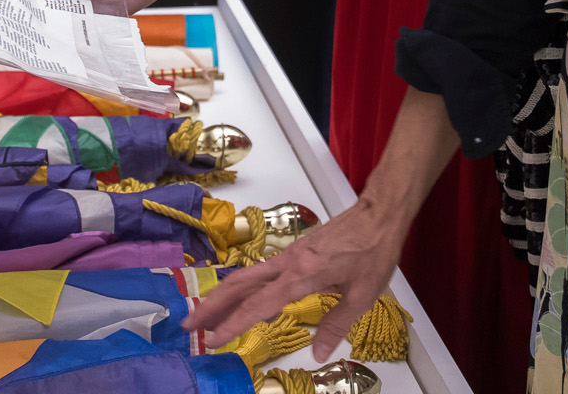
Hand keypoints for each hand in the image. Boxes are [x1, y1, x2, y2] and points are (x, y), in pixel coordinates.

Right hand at [185, 197, 413, 361]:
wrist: (378, 214)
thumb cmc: (373, 251)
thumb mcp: (362, 295)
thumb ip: (337, 325)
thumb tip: (318, 353)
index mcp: (302, 276)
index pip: (258, 306)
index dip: (233, 325)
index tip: (213, 340)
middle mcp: (288, 263)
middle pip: (239, 285)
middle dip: (211, 306)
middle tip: (189, 326)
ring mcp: (289, 256)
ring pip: (246, 276)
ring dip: (222, 296)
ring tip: (205, 314)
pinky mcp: (294, 252)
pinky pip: (261, 272)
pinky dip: (243, 287)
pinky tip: (242, 299)